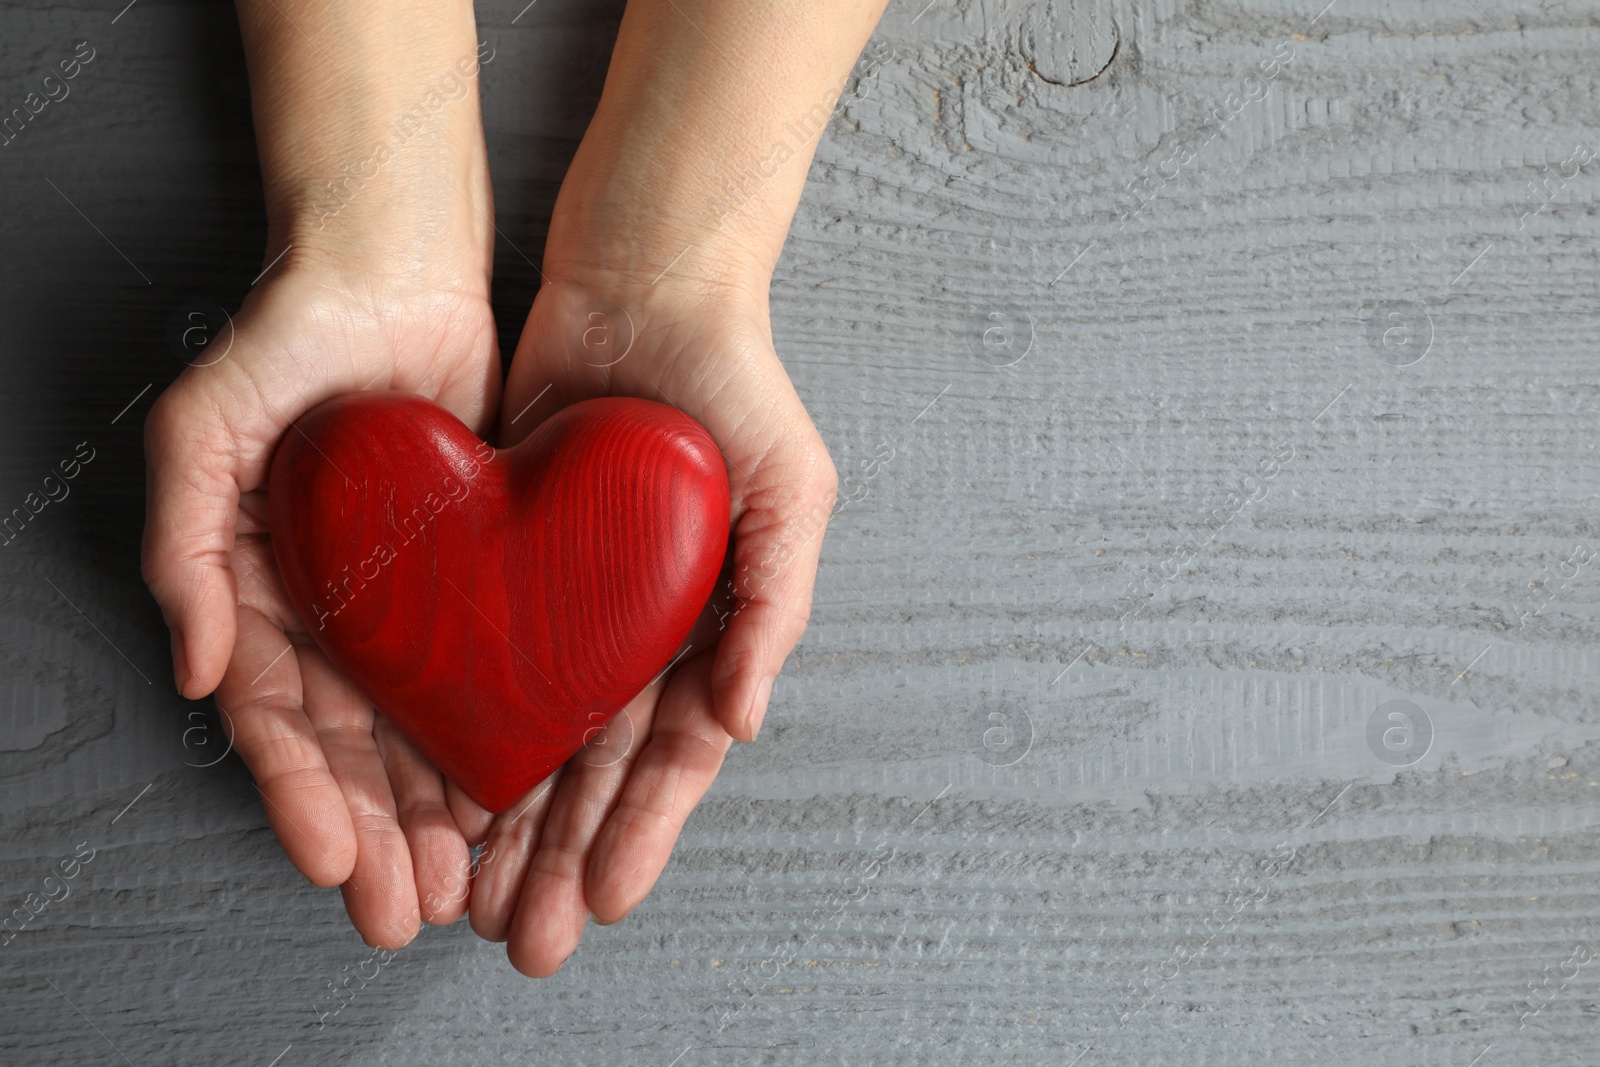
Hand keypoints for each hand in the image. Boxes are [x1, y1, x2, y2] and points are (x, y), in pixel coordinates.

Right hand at [143, 260, 500, 947]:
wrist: (397, 270)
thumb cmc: (289, 339)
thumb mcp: (204, 425)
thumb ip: (182, 543)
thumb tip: (193, 670)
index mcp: (259, 592)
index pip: (275, 719)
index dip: (298, 795)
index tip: (331, 861)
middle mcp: (332, 612)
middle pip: (349, 749)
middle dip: (372, 835)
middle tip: (402, 908)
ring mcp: (406, 602)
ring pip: (419, 730)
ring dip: (431, 814)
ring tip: (459, 883)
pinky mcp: (477, 578)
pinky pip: (486, 673)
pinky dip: (494, 740)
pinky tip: (511, 799)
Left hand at [462, 266, 837, 976]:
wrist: (641, 284)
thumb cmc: (734, 382)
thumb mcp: (791, 488)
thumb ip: (775, 604)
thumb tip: (742, 721)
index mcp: (709, 627)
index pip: (673, 755)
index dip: (640, 832)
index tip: (604, 901)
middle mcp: (637, 632)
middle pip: (594, 770)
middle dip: (564, 858)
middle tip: (526, 937)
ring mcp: (570, 606)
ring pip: (532, 738)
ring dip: (508, 825)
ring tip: (474, 898)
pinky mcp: (502, 566)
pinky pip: (477, 665)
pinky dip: (461, 734)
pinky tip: (436, 794)